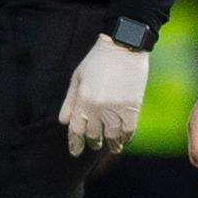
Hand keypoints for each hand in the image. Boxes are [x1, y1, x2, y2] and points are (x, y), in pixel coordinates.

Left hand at [58, 34, 149, 156]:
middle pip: (94, 134)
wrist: (124, 45)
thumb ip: (69, 101)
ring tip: (113, 147)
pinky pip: (129, 129)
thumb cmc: (97, 59)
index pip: (76, 130)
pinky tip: (125, 139)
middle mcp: (98, 108)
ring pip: (112, 135)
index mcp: (82, 100)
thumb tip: (63, 122)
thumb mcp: (77, 77)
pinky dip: (126, 137)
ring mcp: (116, 108)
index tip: (75, 152)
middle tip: (96, 144)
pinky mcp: (133, 106)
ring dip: (112, 144)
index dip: (75, 144)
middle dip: (94, 142)